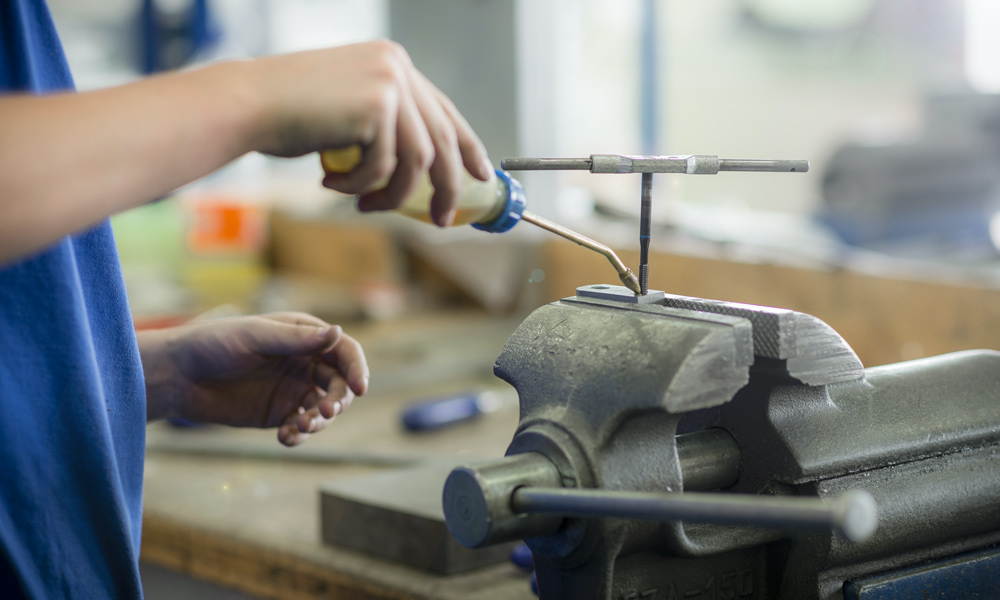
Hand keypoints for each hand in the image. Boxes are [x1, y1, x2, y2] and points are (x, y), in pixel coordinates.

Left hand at [140, 312, 367, 445]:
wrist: (177, 375)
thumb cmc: (213, 344)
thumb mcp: (255, 337)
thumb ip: (297, 339)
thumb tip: (338, 333)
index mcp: (303, 336)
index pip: (344, 351)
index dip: (356, 368)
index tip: (359, 388)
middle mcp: (304, 362)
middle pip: (339, 384)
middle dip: (337, 400)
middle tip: (323, 413)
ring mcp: (293, 389)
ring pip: (323, 409)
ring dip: (319, 421)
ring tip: (298, 427)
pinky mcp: (278, 413)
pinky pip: (300, 427)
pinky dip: (299, 435)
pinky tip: (285, 437)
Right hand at [247, 40, 492, 226]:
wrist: (247, 104)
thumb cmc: (288, 115)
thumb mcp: (348, 114)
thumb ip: (385, 127)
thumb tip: (421, 169)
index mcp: (394, 64)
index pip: (444, 111)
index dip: (467, 147)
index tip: (481, 175)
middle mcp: (397, 67)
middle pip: (441, 139)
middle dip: (446, 186)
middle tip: (441, 219)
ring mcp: (389, 83)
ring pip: (417, 160)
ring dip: (393, 194)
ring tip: (365, 205)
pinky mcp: (376, 106)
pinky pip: (385, 167)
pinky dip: (360, 185)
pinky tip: (331, 182)